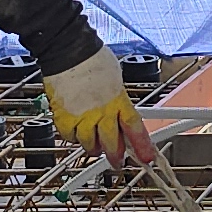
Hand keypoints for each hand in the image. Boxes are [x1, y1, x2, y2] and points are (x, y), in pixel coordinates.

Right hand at [44, 51, 159, 167]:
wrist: (69, 50)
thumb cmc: (93, 59)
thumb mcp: (116, 79)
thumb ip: (118, 99)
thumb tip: (121, 113)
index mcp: (119, 100)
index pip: (134, 128)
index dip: (142, 145)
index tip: (147, 157)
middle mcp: (102, 112)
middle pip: (112, 144)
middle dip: (116, 155)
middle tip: (117, 160)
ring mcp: (82, 117)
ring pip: (90, 145)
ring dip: (94, 147)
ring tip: (94, 143)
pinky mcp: (64, 118)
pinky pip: (70, 137)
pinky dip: (73, 137)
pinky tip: (76, 130)